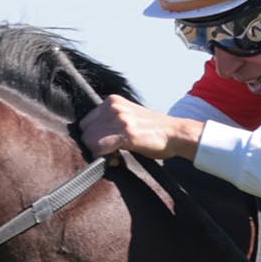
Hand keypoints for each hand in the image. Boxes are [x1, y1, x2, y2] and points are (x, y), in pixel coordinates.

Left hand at [79, 97, 202, 160]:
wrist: (175, 133)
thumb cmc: (153, 130)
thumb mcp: (128, 117)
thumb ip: (110, 123)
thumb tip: (91, 139)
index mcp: (112, 101)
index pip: (85, 122)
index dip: (92, 138)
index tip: (105, 147)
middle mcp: (113, 107)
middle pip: (85, 132)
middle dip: (93, 147)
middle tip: (110, 154)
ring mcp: (120, 119)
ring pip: (90, 141)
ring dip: (99, 154)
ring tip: (115, 157)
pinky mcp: (126, 133)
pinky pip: (101, 148)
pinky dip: (106, 158)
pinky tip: (118, 160)